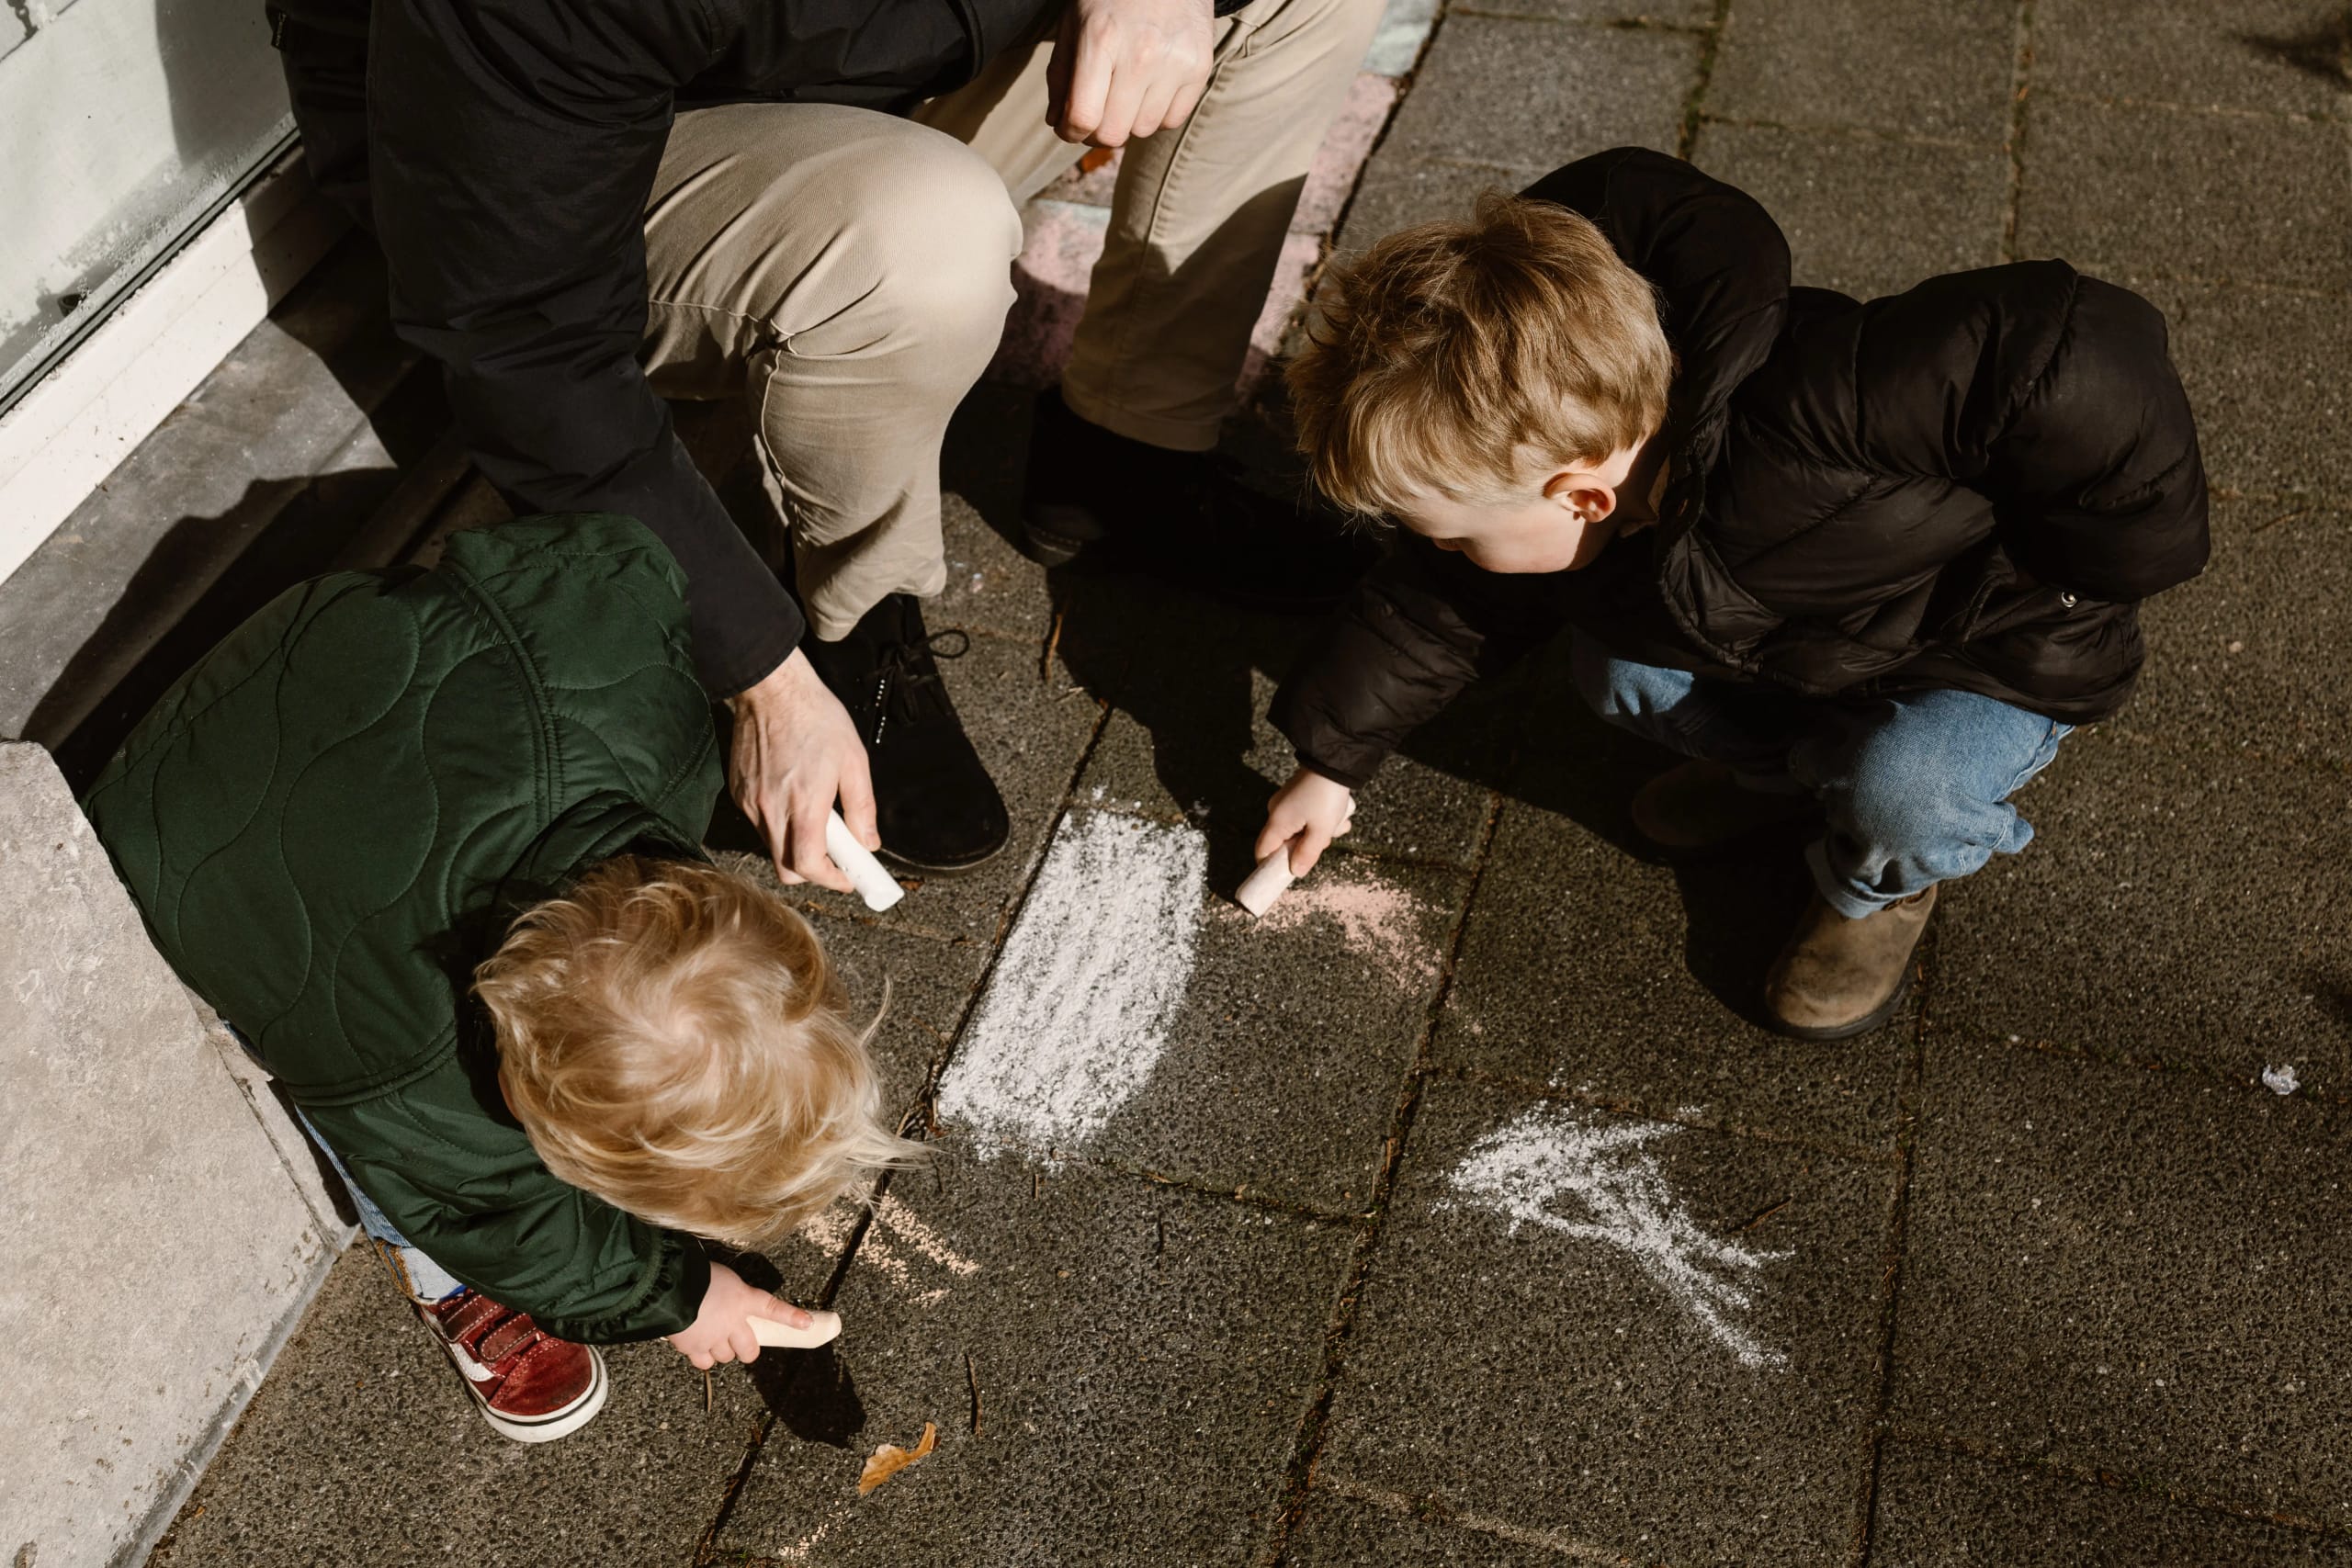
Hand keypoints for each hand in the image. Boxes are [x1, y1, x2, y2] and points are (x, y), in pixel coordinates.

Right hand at [667, 1261, 816, 1369]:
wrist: (668, 1286)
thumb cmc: (693, 1273)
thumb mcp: (722, 1277)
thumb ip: (732, 1294)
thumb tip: (729, 1302)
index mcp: (743, 1299)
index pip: (773, 1309)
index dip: (791, 1318)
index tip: (807, 1324)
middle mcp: (733, 1322)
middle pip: (749, 1350)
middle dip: (747, 1349)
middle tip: (740, 1343)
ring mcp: (714, 1337)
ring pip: (726, 1356)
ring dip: (722, 1350)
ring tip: (711, 1336)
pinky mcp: (694, 1347)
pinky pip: (705, 1362)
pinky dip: (702, 1356)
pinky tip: (696, 1344)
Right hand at [727, 650, 879, 894]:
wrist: (771, 688)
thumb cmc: (815, 718)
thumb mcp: (854, 761)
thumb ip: (862, 808)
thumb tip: (868, 842)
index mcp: (803, 805)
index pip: (808, 865)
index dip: (831, 879)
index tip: (847, 877)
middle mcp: (770, 810)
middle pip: (786, 868)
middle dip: (812, 870)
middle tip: (835, 854)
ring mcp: (749, 803)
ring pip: (771, 846)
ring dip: (795, 844)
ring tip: (815, 812)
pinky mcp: (738, 792)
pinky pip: (758, 823)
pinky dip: (778, 822)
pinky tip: (792, 795)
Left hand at [1044, 0, 1214, 146]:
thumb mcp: (1073, 24)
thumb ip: (1061, 75)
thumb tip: (1058, 123)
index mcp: (1101, 39)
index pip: (1082, 117)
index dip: (1069, 132)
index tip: (1068, 126)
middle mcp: (1141, 54)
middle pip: (1113, 133)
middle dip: (1096, 132)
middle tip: (1094, 114)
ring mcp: (1175, 62)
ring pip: (1143, 130)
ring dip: (1128, 122)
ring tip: (1124, 94)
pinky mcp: (1200, 67)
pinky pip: (1172, 120)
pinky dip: (1156, 115)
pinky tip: (1149, 89)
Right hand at [1256, 765, 1354, 877]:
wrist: (1335, 762)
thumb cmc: (1326, 796)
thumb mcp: (1321, 831)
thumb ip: (1307, 854)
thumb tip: (1295, 872)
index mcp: (1277, 821)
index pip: (1262, 851)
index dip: (1270, 866)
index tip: (1286, 873)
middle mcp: (1277, 812)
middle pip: (1285, 842)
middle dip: (1306, 846)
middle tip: (1324, 840)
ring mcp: (1287, 803)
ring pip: (1300, 829)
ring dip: (1320, 832)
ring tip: (1337, 824)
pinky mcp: (1298, 796)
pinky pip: (1306, 816)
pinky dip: (1321, 819)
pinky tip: (1338, 815)